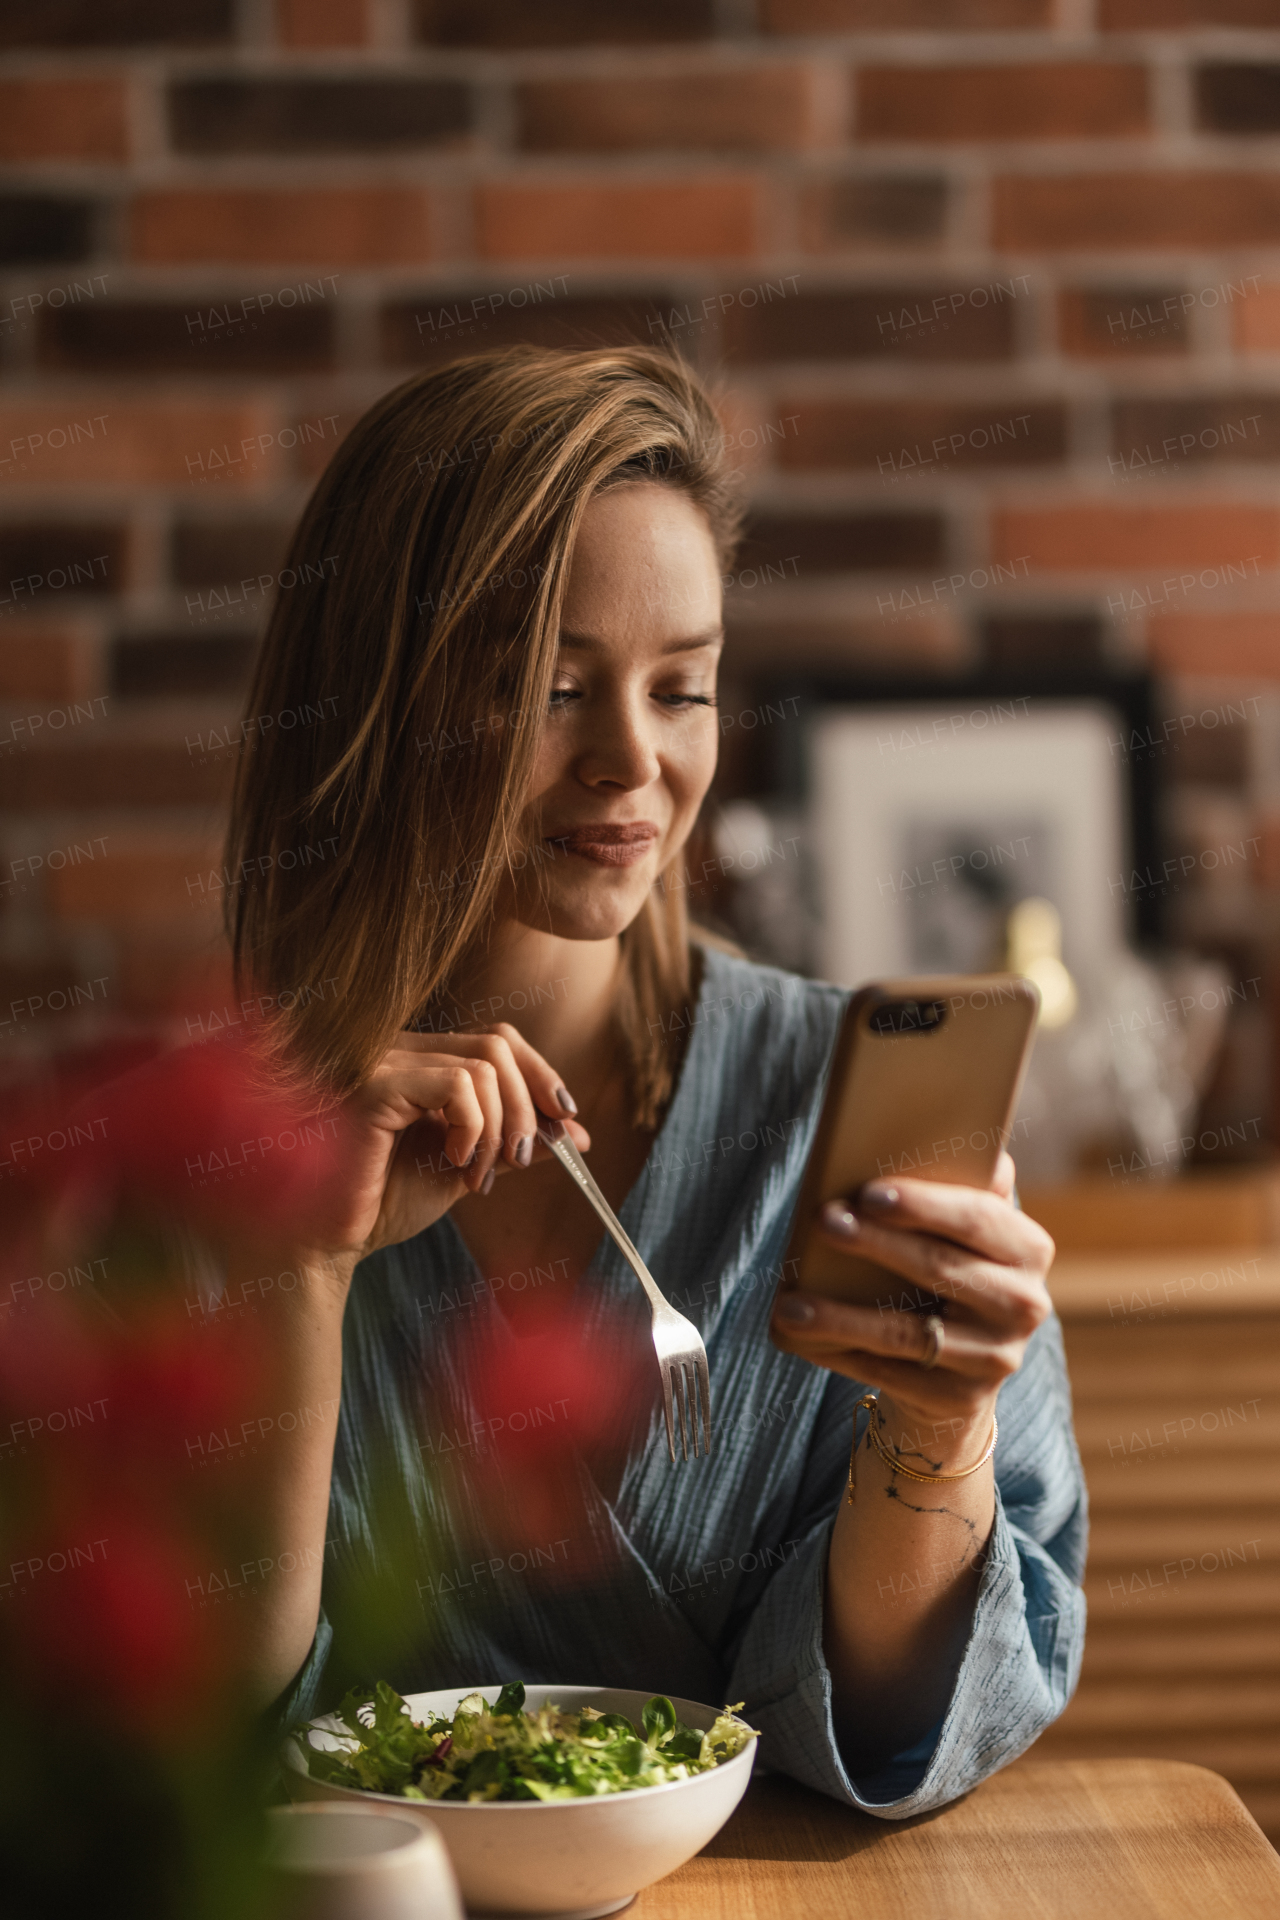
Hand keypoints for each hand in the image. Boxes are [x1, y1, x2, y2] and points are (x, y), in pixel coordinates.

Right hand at [291, 1024, 589, 1266]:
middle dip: (530, 1105)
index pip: (497, 1041)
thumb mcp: (466, 1169)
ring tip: (480, 1177)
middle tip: (521, 1161)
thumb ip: (515, 1145)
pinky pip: (456, 1084)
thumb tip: (578, 1136)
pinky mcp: (374, 1084)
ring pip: (484, 1066)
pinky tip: (455, 1163)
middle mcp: (400, 1050)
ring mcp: (384, 1061)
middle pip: (498, 1043)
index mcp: (419, 1063)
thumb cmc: (381, 1204)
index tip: (565, 1123)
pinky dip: (474, 1128)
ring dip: (501, 1129)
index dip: (540, 1075)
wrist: (323, 1243)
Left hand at [769, 1153, 1052, 1453]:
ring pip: (906, 1332)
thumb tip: (925, 1132)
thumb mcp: (961, 1230)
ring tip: (790, 1304)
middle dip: (876, 1244)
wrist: (963, 1363)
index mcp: (1028, 1248)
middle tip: (823, 1221)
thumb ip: (954, 1185)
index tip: (867, 1192)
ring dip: (841, 1316)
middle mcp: (1025, 1304)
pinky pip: (888, 1373)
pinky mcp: (960, 1399)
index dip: (923, 1204)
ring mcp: (996, 1358)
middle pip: (940, 1269)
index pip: (977, 1218)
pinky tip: (797, 1338)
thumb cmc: (948, 1268)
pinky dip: (837, 1353)